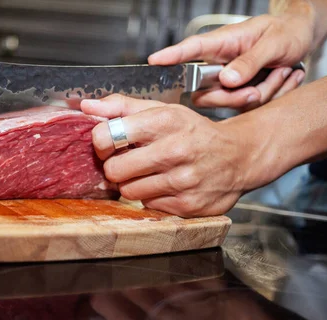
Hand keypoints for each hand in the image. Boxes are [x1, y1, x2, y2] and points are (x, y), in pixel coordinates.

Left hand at [81, 95, 270, 216]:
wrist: (239, 156)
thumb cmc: (194, 132)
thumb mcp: (163, 110)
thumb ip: (122, 107)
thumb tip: (87, 107)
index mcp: (165, 120)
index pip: (108, 136)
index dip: (100, 143)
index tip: (108, 144)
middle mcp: (175, 149)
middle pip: (114, 169)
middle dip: (115, 167)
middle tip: (128, 162)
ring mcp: (182, 180)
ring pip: (128, 191)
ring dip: (133, 183)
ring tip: (149, 173)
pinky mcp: (187, 205)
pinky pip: (148, 205)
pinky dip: (151, 196)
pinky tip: (165, 185)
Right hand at [149, 12, 312, 109]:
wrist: (302, 39)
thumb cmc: (286, 31)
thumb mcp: (274, 42)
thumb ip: (250, 61)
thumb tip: (227, 80)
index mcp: (222, 44)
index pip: (190, 49)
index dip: (170, 57)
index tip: (154, 62)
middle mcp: (219, 65)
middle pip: (205, 94)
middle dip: (234, 97)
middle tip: (258, 86)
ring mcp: (228, 83)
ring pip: (230, 104)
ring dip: (262, 92)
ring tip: (280, 71)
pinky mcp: (240, 96)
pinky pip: (249, 109)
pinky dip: (272, 95)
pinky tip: (281, 77)